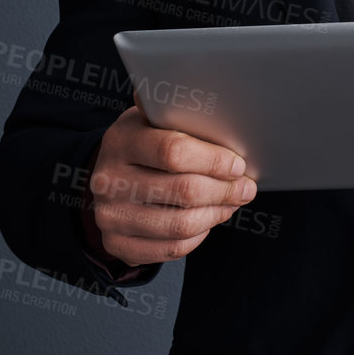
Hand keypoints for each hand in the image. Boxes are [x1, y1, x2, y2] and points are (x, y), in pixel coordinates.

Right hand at [88, 100, 255, 265]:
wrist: (108, 178)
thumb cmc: (144, 144)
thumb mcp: (153, 120)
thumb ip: (180, 114)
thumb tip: (220, 106)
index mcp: (121, 140)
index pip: (174, 152)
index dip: (214, 161)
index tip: (237, 164)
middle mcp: (109, 179)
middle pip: (184, 191)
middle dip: (225, 190)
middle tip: (245, 187)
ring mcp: (110, 215)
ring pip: (182, 224)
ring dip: (217, 214)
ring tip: (230, 202)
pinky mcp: (117, 244)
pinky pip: (172, 248)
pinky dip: (199, 236)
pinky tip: (207, 219)